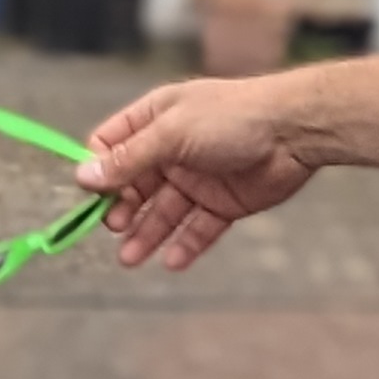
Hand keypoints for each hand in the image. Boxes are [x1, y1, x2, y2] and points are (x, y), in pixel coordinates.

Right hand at [79, 72, 315, 268]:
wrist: (294, 131)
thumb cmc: (232, 117)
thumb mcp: (172, 133)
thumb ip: (129, 158)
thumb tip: (84, 176)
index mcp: (156, 120)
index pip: (112, 145)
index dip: (100, 169)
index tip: (92, 194)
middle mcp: (173, 150)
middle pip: (135, 185)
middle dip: (122, 208)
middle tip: (116, 227)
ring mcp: (198, 178)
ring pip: (164, 213)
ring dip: (146, 235)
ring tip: (130, 259)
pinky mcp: (223, 203)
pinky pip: (198, 229)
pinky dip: (185, 245)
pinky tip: (172, 262)